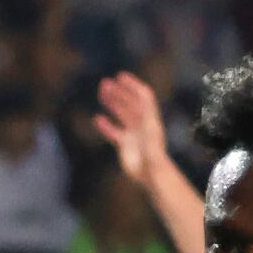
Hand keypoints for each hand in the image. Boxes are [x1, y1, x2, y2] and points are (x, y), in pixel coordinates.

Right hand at [86, 72, 177, 198]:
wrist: (151, 175)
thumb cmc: (154, 156)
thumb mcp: (152, 134)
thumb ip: (148, 119)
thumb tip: (145, 100)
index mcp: (150, 118)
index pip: (143, 97)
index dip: (133, 85)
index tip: (121, 76)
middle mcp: (142, 124)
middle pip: (130, 103)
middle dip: (119, 92)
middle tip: (105, 83)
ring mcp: (133, 134)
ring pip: (121, 114)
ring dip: (112, 103)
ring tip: (101, 94)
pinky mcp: (125, 145)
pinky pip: (114, 132)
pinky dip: (106, 125)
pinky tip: (97, 119)